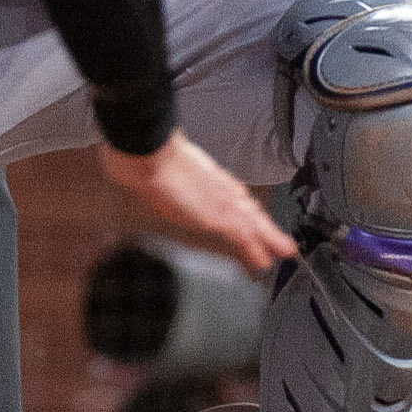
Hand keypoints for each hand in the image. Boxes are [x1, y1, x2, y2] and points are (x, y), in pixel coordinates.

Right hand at [95, 133, 293, 274]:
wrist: (143, 151)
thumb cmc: (139, 152)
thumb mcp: (146, 160)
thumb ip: (146, 164)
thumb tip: (127, 161)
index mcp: (203, 174)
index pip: (232, 195)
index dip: (246, 209)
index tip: (255, 219)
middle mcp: (216, 186)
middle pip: (248, 208)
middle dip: (263, 225)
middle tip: (280, 241)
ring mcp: (220, 201)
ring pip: (253, 223)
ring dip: (269, 238)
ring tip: (284, 252)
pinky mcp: (219, 216)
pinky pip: (244, 236)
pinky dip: (256, 248)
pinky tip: (264, 260)